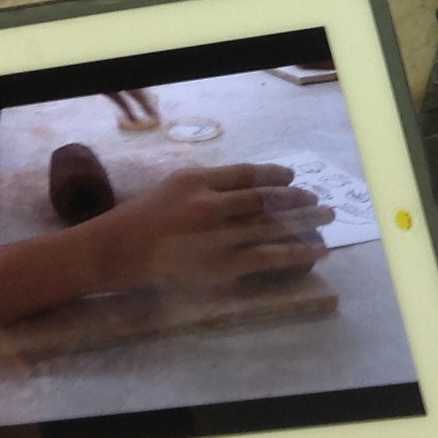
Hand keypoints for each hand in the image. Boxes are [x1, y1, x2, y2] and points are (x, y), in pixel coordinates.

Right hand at [82, 163, 330, 291]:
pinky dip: (296, 252)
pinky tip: (316, 251)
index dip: (274, 174)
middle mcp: (211, 203)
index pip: (247, 173)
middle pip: (265, 198)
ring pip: (272, 224)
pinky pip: (268, 256)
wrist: (111, 252)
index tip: (291, 176)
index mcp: (197, 179)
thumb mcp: (170, 188)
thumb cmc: (136, 221)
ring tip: (326, 218)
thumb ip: (204, 187)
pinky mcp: (221, 263)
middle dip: (297, 198)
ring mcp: (217, 234)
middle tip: (318, 199)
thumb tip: (241, 191)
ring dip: (305, 220)